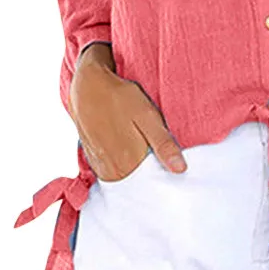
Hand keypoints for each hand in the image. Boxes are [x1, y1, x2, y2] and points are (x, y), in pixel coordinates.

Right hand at [67, 44, 186, 179]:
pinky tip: (127, 150)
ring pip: (126, 178)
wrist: (88, 86)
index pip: (153, 183)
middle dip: (151, 175)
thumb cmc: (120, 98)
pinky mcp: (94, 160)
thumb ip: (164, 145)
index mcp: (128, 164)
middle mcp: (112, 171)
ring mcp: (101, 167)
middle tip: (158, 155)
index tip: (173, 169)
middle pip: (139, 183)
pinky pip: (114, 172)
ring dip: (136, 170)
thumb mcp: (148, 117)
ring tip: (142, 150)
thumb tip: (180, 169)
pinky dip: (123, 166)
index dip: (164, 176)